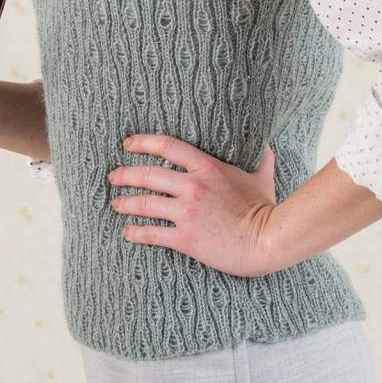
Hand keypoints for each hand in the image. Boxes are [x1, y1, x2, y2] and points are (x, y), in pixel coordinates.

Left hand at [107, 134, 279, 277]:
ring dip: (125, 203)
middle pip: (148, 175)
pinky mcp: (186, 239)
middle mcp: (192, 186)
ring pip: (145, 203)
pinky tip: (127, 232)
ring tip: (116, 203)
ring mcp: (186, 213)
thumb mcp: (262, 176)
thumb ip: (261, 157)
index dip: (143, 142)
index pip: (167, 146)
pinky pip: (152, 234)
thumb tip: (267, 144)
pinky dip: (136, 232)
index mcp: (207, 167)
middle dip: (125, 174)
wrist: (268, 240)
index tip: (127, 143)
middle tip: (113, 176)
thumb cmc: (266, 208)